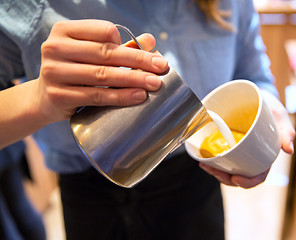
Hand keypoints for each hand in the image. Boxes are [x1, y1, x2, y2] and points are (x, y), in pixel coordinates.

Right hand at [34, 19, 168, 122]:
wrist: (45, 97)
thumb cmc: (74, 70)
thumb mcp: (92, 54)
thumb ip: (120, 48)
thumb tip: (151, 40)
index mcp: (64, 31)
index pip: (103, 30)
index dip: (128, 41)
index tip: (150, 52)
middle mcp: (55, 48)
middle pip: (106, 53)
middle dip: (139, 61)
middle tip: (161, 67)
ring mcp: (54, 72)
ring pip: (102, 75)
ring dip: (133, 79)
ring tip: (155, 83)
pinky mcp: (59, 95)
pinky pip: (97, 96)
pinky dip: (121, 97)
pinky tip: (138, 96)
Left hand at [199, 90, 295, 187]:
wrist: (254, 94)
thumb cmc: (270, 106)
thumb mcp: (279, 115)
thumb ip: (286, 130)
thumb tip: (289, 150)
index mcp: (265, 155)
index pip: (258, 176)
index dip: (248, 182)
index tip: (235, 177)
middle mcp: (251, 157)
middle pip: (239, 177)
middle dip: (225, 178)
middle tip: (214, 170)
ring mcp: (238, 152)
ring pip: (227, 170)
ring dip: (216, 172)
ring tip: (205, 165)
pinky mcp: (227, 146)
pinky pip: (220, 159)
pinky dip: (212, 162)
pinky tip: (203, 160)